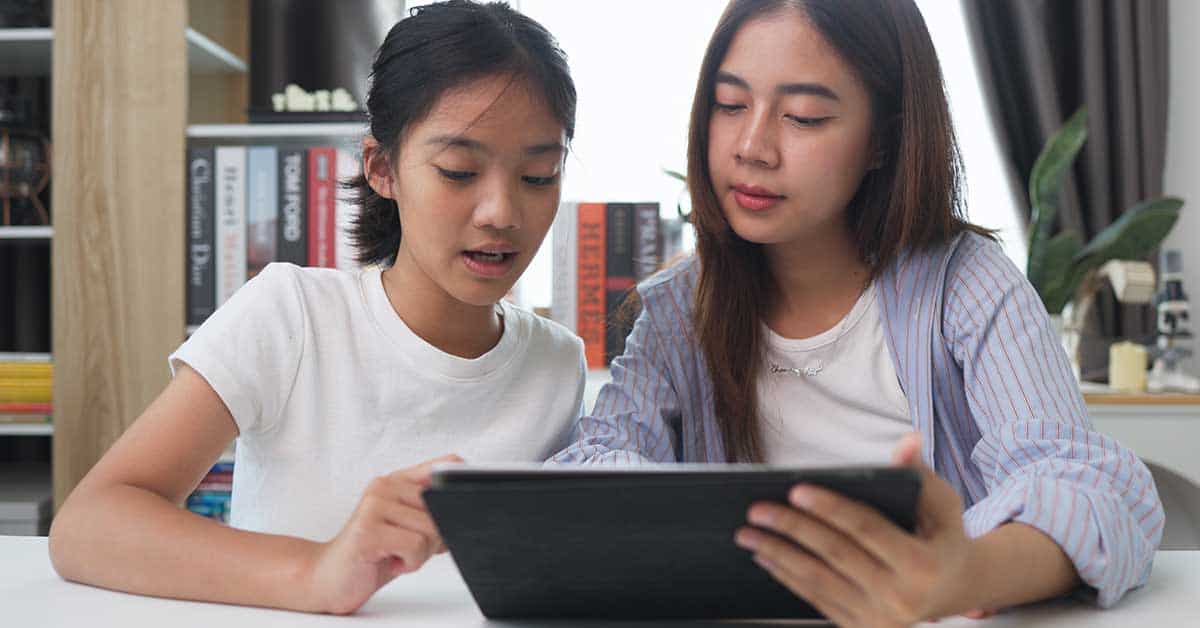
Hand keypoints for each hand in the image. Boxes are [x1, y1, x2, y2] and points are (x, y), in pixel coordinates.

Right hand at [302, 454, 462, 614]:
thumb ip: (431, 512)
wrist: (327, 576)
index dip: (461, 485)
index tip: (462, 505)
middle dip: (435, 538)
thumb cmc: (372, 552)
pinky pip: (415, 546)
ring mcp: (374, 505)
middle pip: (442, 508)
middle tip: (409, 546)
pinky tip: (389, 561)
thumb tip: (465, 509)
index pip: (445, 465)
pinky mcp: (368, 530)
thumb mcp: (407, 527)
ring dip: (419, 554)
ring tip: (395, 554)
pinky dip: (409, 563)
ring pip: (431, 530)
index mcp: (397, 480)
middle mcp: (384, 486)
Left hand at [734, 434, 981, 626]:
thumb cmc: (944, 536)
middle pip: (834, 554)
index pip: (866, 529)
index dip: (830, 508)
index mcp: (922, 564)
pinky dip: (787, 576)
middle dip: (791, 528)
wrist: (956, 591)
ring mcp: (879, 618)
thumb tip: (908, 439)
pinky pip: (816, 599)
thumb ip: (918, 473)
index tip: (795, 489)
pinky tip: (765, 556)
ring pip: (818, 580)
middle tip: (756, 509)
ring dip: (778, 555)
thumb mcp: (943, 503)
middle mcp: (900, 597)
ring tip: (747, 533)